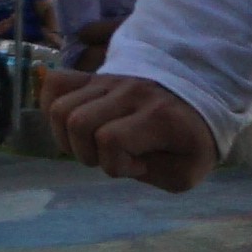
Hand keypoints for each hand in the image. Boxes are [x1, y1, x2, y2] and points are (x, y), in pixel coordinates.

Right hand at [49, 72, 219, 191]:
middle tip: (112, 157)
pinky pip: (55, 83)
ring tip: (93, 144)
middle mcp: (132, 92)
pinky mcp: (96, 75)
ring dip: (68, 137)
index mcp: (160, 116)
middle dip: (88, 154)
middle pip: (79, 122)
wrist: (199, 97)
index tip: (140, 166)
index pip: (111, 140)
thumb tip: (118, 158)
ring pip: (60, 107)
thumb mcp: (188, 171)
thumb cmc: (191, 140)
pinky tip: (73, 125)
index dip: (116, 165)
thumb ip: (157, 175)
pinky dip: (52, 107)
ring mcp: (111, 80)